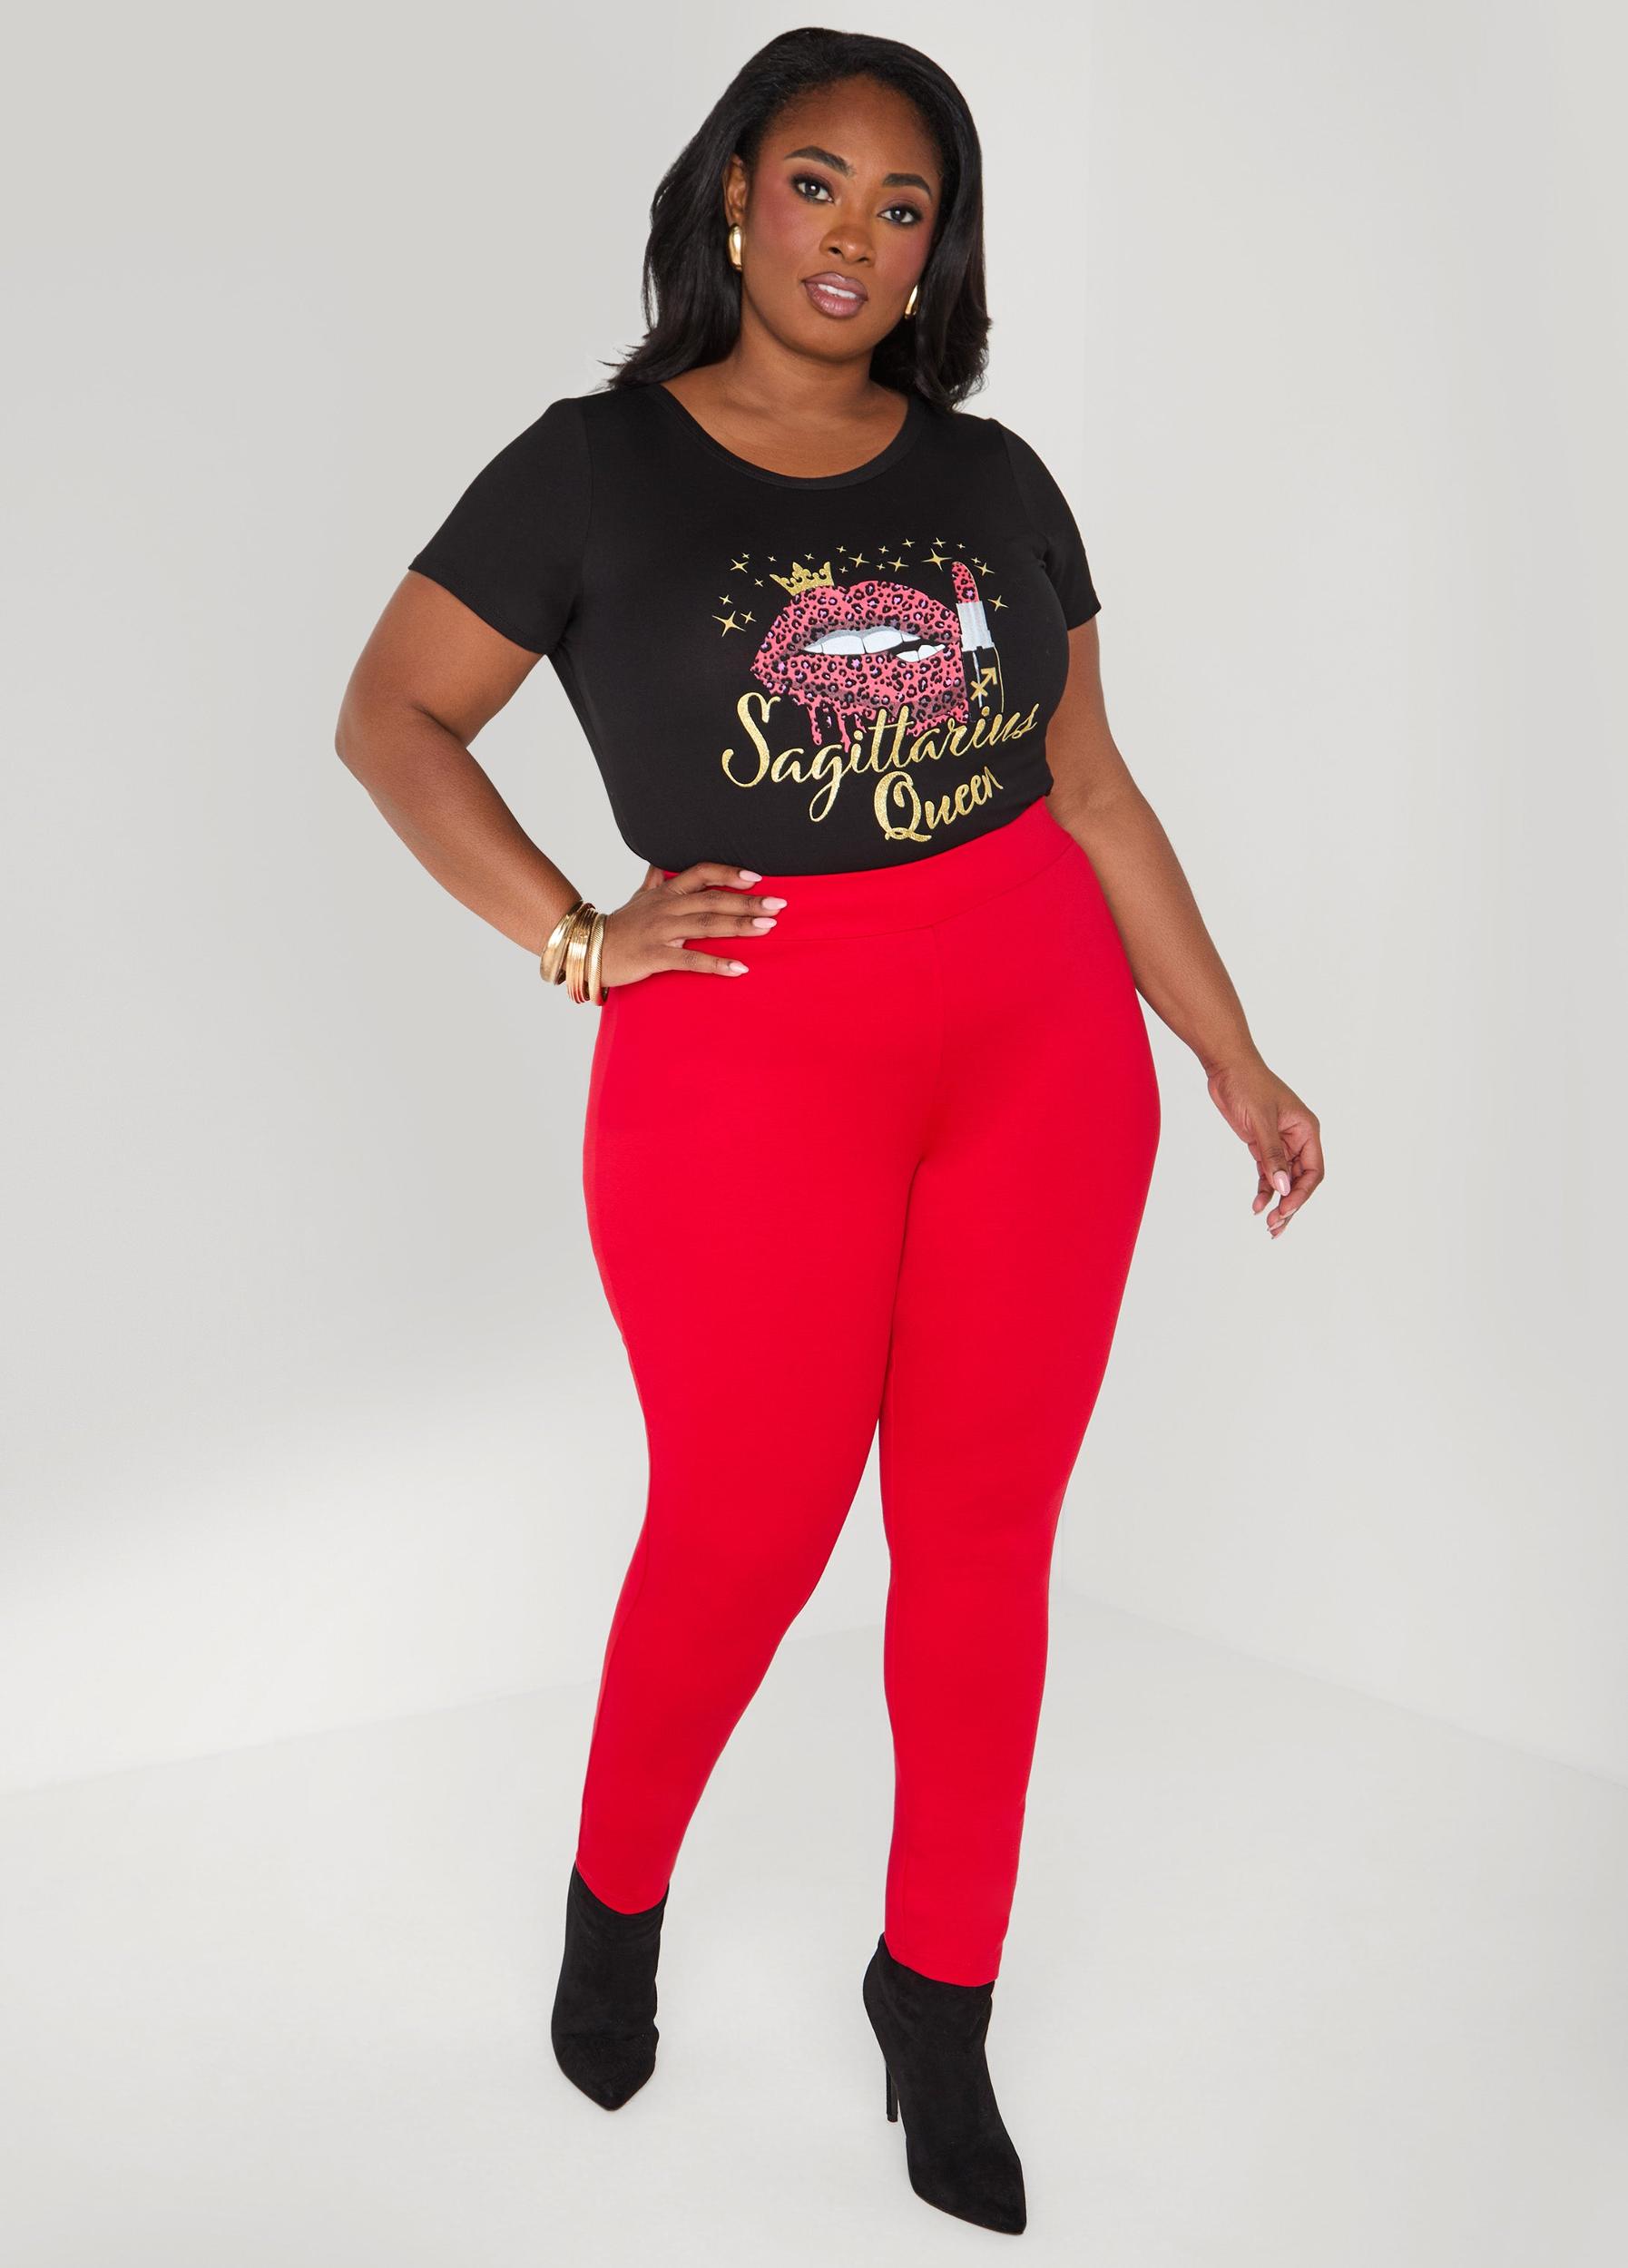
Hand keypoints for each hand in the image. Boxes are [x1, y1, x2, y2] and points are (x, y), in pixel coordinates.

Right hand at [597, 861, 785, 988]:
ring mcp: (661, 931)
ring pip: (707, 924)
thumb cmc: (619, 926)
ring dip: (740, 926)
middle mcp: (667, 907)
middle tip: (778, 904)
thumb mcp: (637, 899)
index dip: (729, 873)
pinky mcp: (655, 956)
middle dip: (747, 901)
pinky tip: (739, 968)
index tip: (756, 877)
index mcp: (666, 892)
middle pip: (713, 899)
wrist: (587, 949)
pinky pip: (691, 959)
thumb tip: (660, 865)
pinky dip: (717, 963)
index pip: (702, 874)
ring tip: (768, 927)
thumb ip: (653, 881)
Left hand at [1205, 1052, 1324, 1236]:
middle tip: (1275, 1226)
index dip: (1302, 1193)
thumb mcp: (1260, 1121)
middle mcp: (1297, 1138)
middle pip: (1300, 1180)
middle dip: (1291, 1204)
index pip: (1313, 1170)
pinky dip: (1264, 1189)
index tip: (1286, 1209)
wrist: (1226, 1067)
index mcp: (1306, 1130)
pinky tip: (1257, 1205)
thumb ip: (1271, 1155)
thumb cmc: (1248, 1085)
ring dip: (1278, 1201)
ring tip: (1268, 1225)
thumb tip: (1284, 1188)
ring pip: (1284, 1180)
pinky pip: (1267, 1173)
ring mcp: (1280, 1142)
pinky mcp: (1262, 1144)